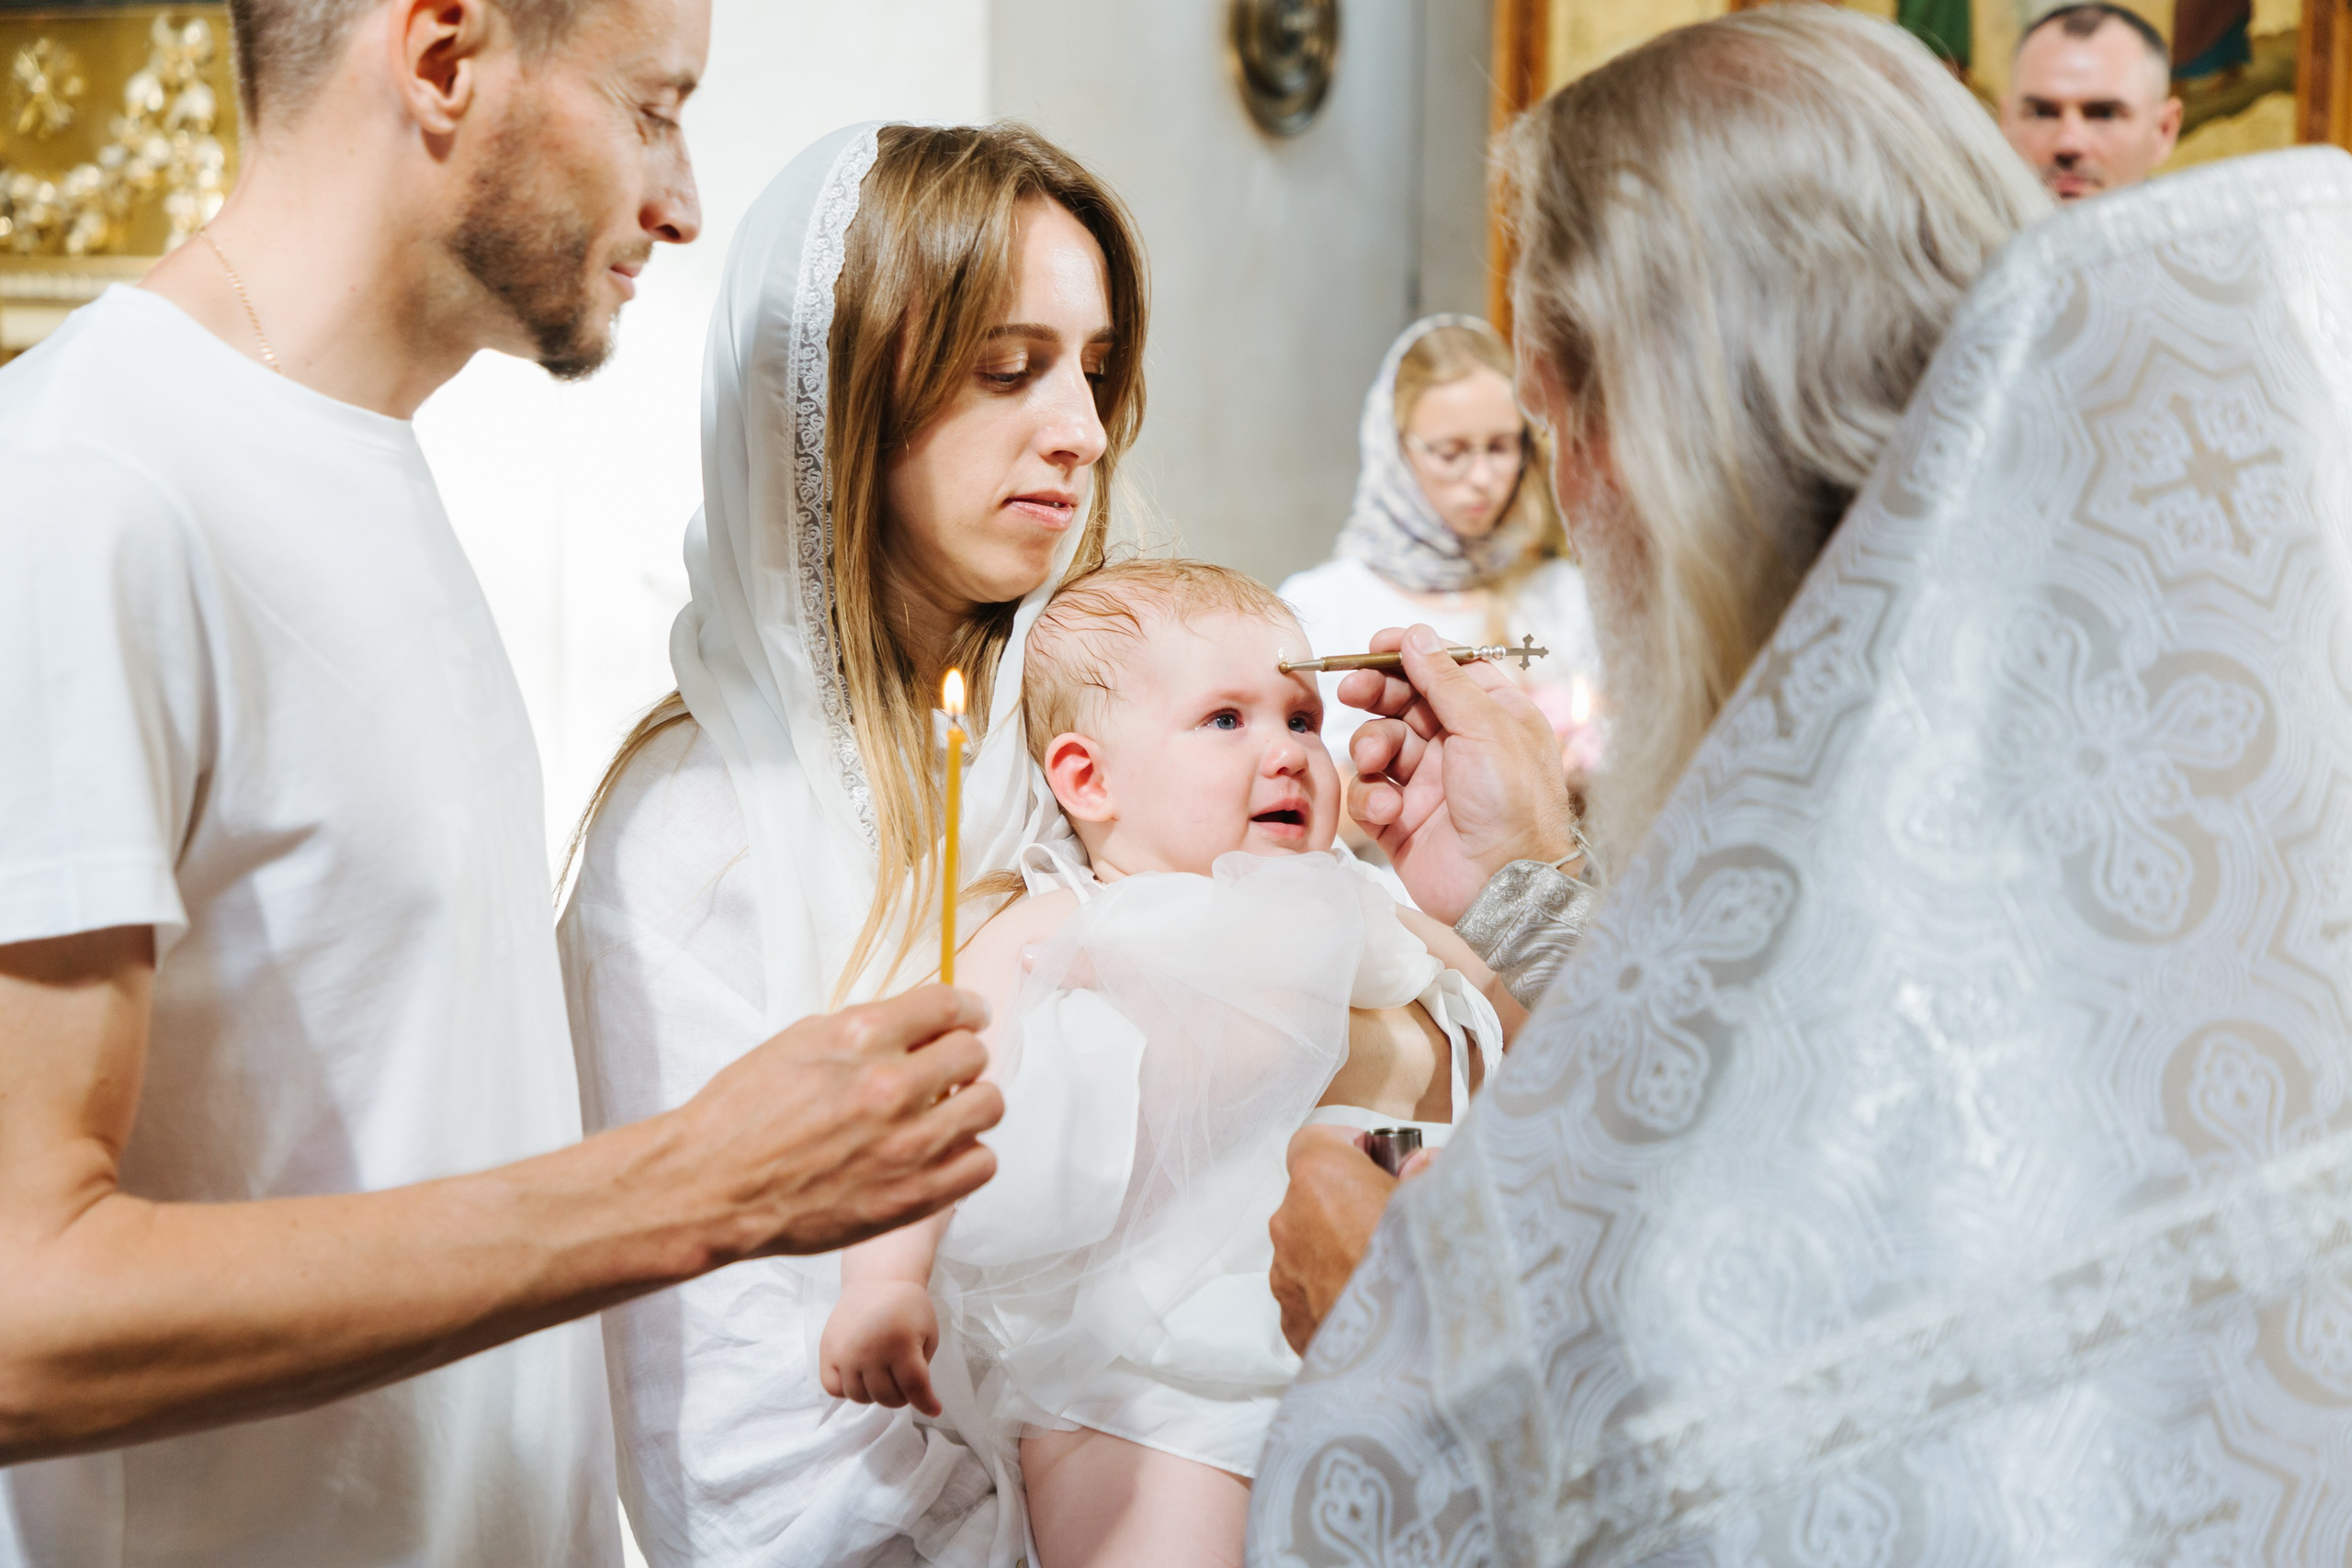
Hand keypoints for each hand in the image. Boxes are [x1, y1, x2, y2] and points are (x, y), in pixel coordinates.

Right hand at [667, 986, 1003, 1259]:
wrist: (711, 1188)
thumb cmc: (742, 1115)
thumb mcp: (798, 1042)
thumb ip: (865, 1030)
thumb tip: (916, 1025)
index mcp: (861, 1037)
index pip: (949, 1006)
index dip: (967, 1009)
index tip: (970, 1018)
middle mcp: (891, 1085)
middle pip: (974, 1054)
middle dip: (961, 1056)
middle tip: (946, 1070)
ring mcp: (907, 1144)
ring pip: (988, 1105)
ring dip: (970, 1102)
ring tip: (946, 1111)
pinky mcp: (912, 1196)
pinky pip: (982, 1163)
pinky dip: (967, 1153)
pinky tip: (940, 1152)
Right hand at [819, 1280, 942, 1416]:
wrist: (878, 1280)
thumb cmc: (908, 1306)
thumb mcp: (928, 1333)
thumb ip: (922, 1367)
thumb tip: (913, 1396)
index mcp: (900, 1344)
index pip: (914, 1388)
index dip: (926, 1403)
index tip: (933, 1410)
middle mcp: (869, 1351)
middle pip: (887, 1397)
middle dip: (902, 1397)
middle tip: (905, 1385)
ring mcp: (845, 1353)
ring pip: (860, 1397)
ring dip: (876, 1395)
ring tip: (884, 1379)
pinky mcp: (827, 1351)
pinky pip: (833, 1388)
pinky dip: (847, 1390)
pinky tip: (861, 1377)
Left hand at [1269, 1127, 1410, 1354]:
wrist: (1416, 1361)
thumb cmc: (1427, 1269)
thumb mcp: (1441, 1202)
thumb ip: (1426, 1173)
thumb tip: (1423, 1166)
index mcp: (1321, 1179)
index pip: (1315, 1140)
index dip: (1347, 1146)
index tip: (1375, 1160)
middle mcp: (1290, 1222)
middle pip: (1314, 1196)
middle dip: (1347, 1202)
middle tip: (1392, 1222)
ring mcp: (1285, 1273)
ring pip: (1310, 1246)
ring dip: (1340, 1251)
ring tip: (1388, 1275)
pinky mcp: (1290, 1320)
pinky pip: (1310, 1292)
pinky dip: (1335, 1294)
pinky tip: (1376, 1311)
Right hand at [1338, 624, 1577, 922]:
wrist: (1502, 888)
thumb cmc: (1513, 806)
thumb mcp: (1486, 728)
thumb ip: (1445, 680)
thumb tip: (1416, 635)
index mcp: (1491, 717)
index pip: (1446, 670)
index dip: (1411, 653)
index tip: (1377, 644)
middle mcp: (1459, 745)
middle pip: (1404, 702)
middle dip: (1376, 693)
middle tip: (1352, 689)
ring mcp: (1428, 783)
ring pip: (1379, 744)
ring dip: (1370, 747)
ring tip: (1376, 763)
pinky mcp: (1400, 820)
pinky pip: (1369, 793)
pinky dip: (1370, 797)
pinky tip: (1388, 810)